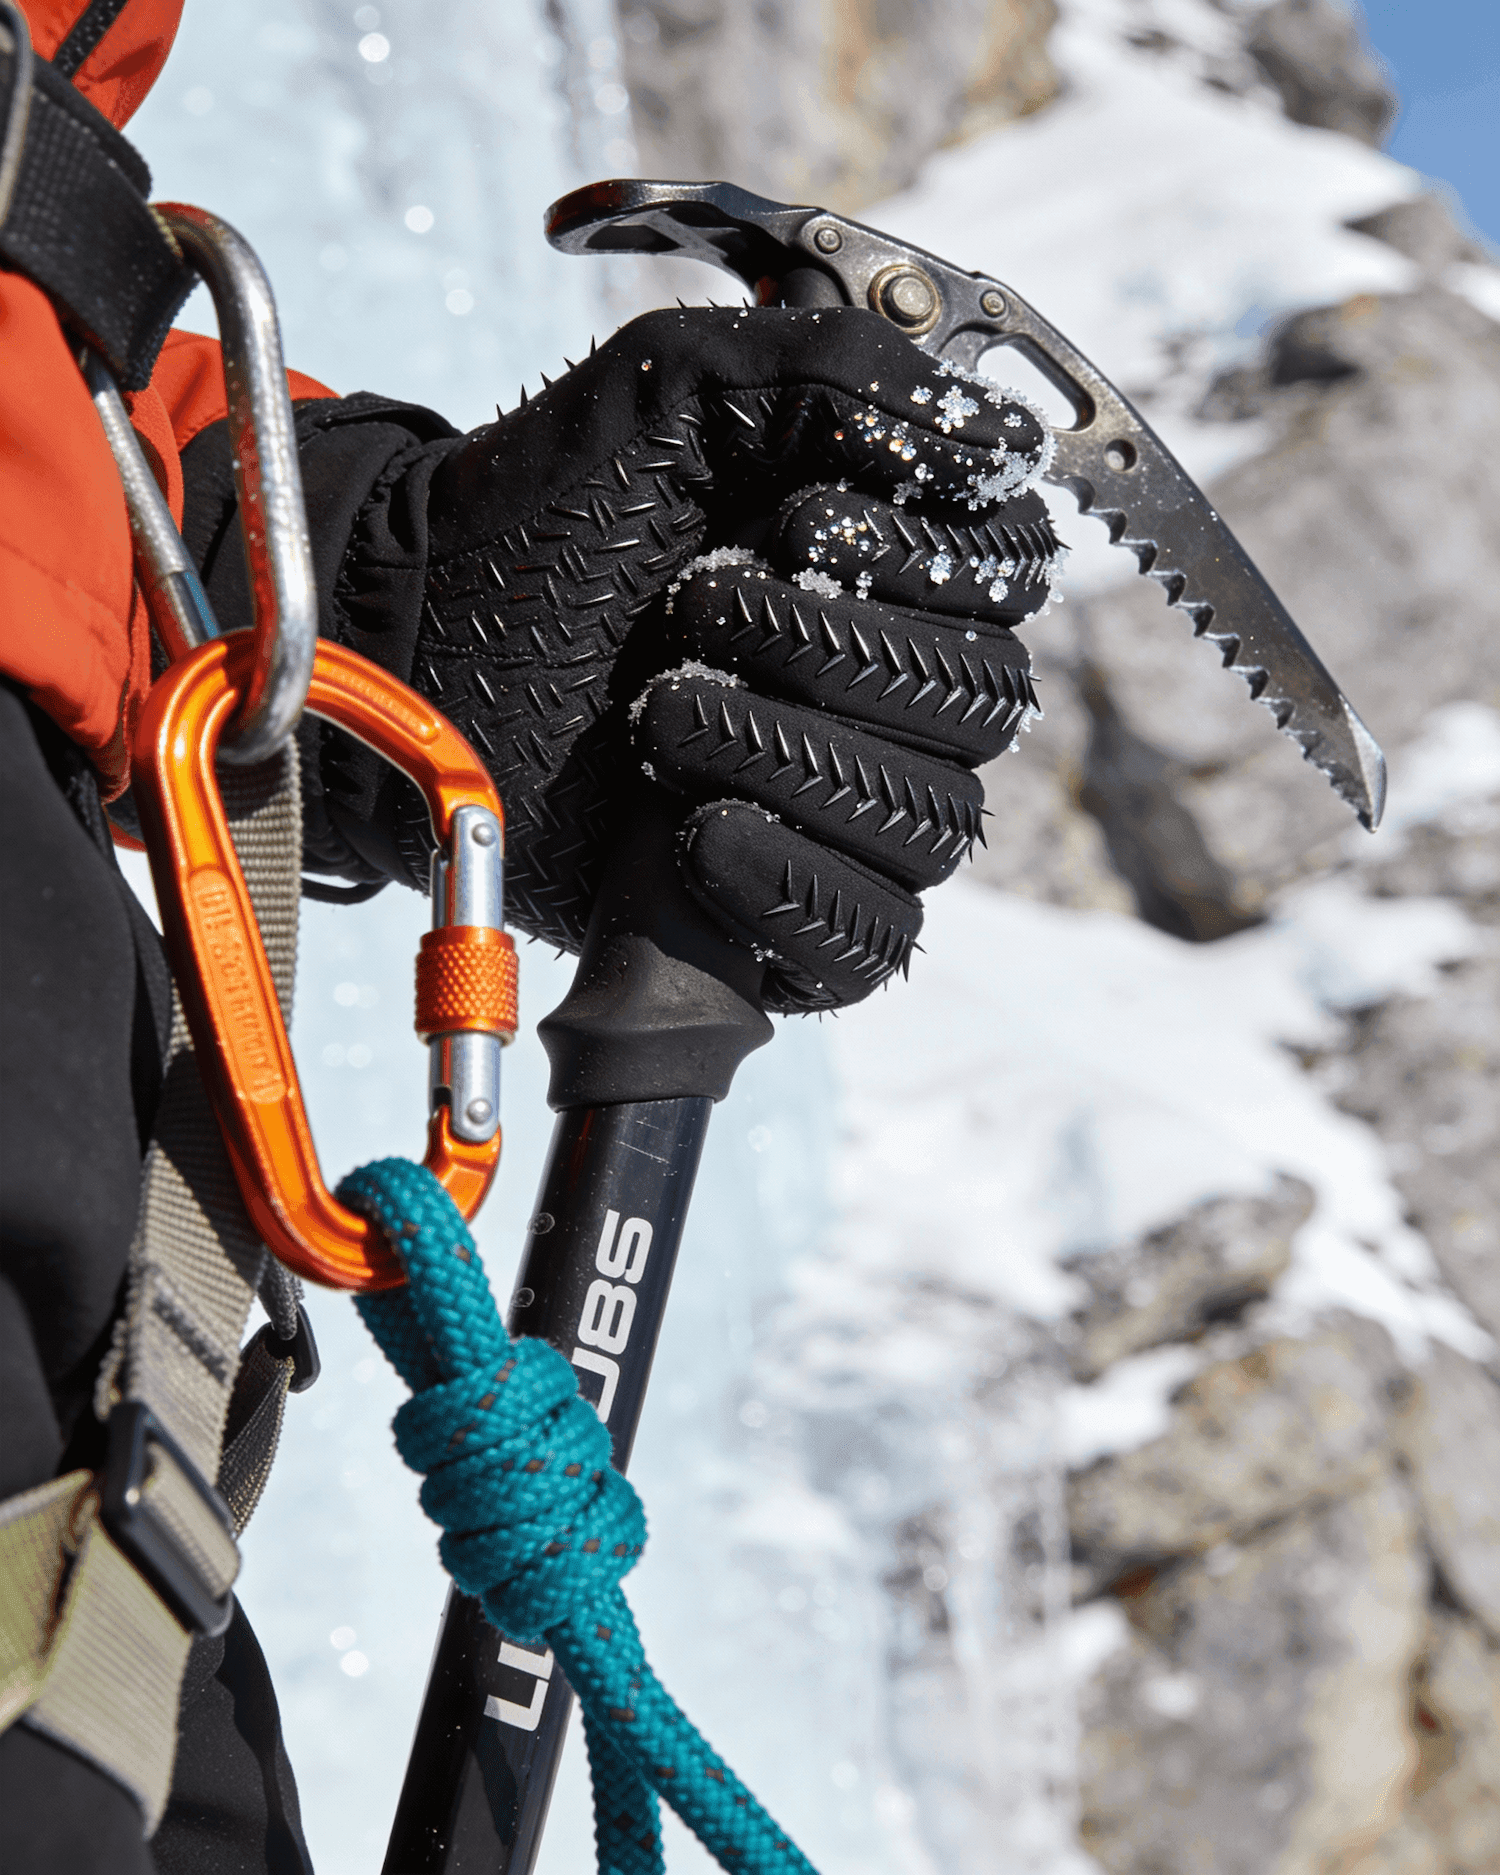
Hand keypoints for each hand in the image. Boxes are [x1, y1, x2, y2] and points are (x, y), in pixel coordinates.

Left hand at [401, 306, 1060, 1009]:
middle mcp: (891, 693)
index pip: (1009, 575)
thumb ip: (841, 379)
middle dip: (833, 650)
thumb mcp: (681, 390)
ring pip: (927, 822)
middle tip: (697, 611)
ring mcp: (846, 813)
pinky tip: (699, 832)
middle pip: (975, 701)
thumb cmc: (548, 515)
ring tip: (663, 717)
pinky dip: (793, 885)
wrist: (424, 638)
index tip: (796, 523)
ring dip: (792, 758)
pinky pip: (867, 935)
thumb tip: (1000, 443)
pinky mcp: (790, 920)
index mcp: (892, 566)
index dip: (925, 554)